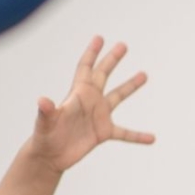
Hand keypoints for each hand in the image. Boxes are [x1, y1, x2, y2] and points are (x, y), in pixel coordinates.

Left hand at [27, 36, 154, 172]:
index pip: (85, 68)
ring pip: (117, 97)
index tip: (99, 38)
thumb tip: (42, 101)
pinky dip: (138, 135)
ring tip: (144, 75)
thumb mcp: (45, 123)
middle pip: (103, 75)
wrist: (50, 156)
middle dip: (112, 59)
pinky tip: (152, 138)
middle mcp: (90, 101)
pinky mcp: (103, 133)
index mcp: (77, 94)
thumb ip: (46, 111)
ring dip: (130, 86)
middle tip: (123, 45)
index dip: (92, 53)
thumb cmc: (45, 137)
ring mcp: (98, 116)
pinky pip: (125, 133)